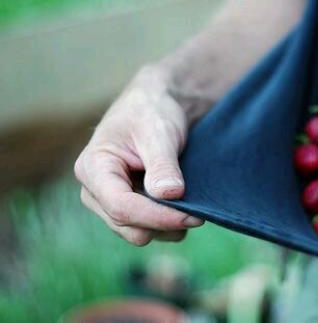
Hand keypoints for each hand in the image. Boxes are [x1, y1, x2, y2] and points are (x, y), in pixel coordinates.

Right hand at [74, 66, 203, 245]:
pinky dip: (169, 224)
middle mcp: (94, 191)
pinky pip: (149, 231)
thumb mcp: (159, 132)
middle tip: (200, 211)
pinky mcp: (127, 210)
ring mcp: (109, 204)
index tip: (194, 216)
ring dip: (168, 225)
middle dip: (164, 222)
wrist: (156, 108)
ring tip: (191, 202)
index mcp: (93, 168)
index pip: (122, 207)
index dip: (158, 217)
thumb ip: (162, 164)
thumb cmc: (152, 113)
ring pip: (139, 234)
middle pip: (129, 227)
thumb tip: (169, 195)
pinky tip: (182, 204)